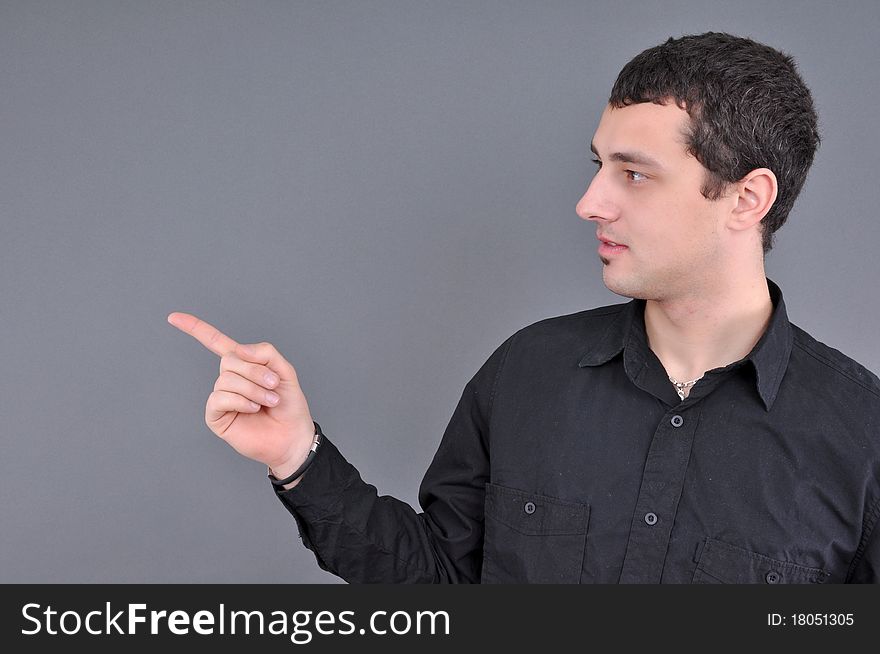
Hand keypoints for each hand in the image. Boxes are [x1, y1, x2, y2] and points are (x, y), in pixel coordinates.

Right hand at [167, 312, 315, 476]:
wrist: (292, 436)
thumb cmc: (289, 406)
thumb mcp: (284, 371)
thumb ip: (266, 353)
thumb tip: (239, 350)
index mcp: (243, 365)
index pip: (215, 342)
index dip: (195, 328)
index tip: (173, 317)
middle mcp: (229, 379)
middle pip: (229, 359)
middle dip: (255, 371)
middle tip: (274, 384)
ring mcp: (221, 397)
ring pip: (227, 380)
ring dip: (253, 389)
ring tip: (269, 401)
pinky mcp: (216, 416)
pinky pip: (220, 398)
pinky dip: (240, 401)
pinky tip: (253, 409)